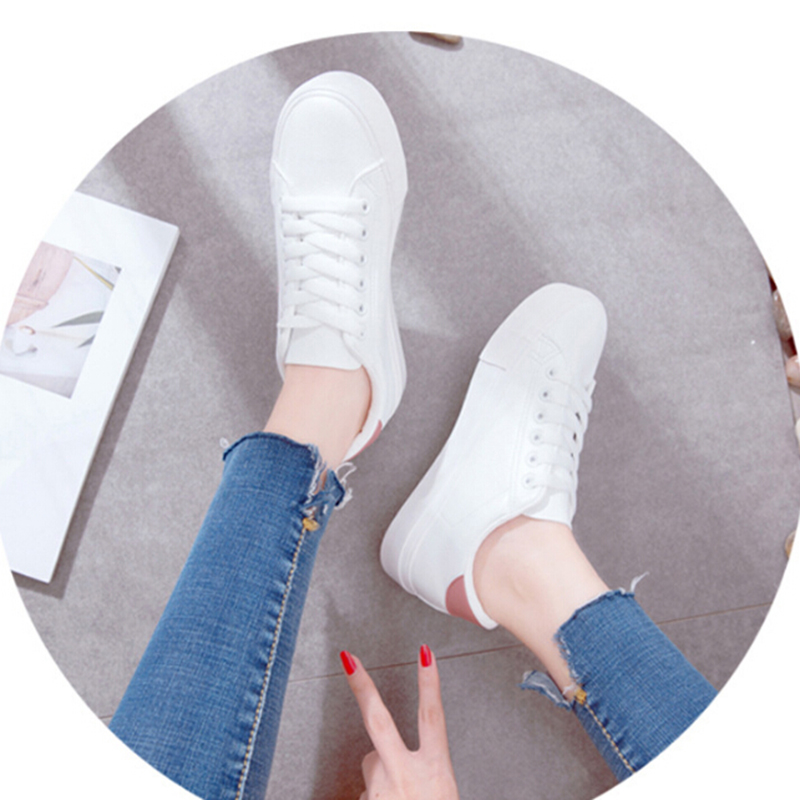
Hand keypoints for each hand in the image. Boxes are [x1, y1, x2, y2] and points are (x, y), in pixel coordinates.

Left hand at [340, 645, 459, 799]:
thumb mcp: (444, 793)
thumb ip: (423, 771)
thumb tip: (400, 766)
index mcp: (435, 771)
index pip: (432, 716)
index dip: (428, 682)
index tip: (425, 654)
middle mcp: (404, 776)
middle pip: (378, 720)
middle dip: (362, 686)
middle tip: (348, 660)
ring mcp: (381, 790)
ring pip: (372, 765)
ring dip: (381, 777)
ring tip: (399, 798)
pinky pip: (365, 792)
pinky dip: (376, 797)